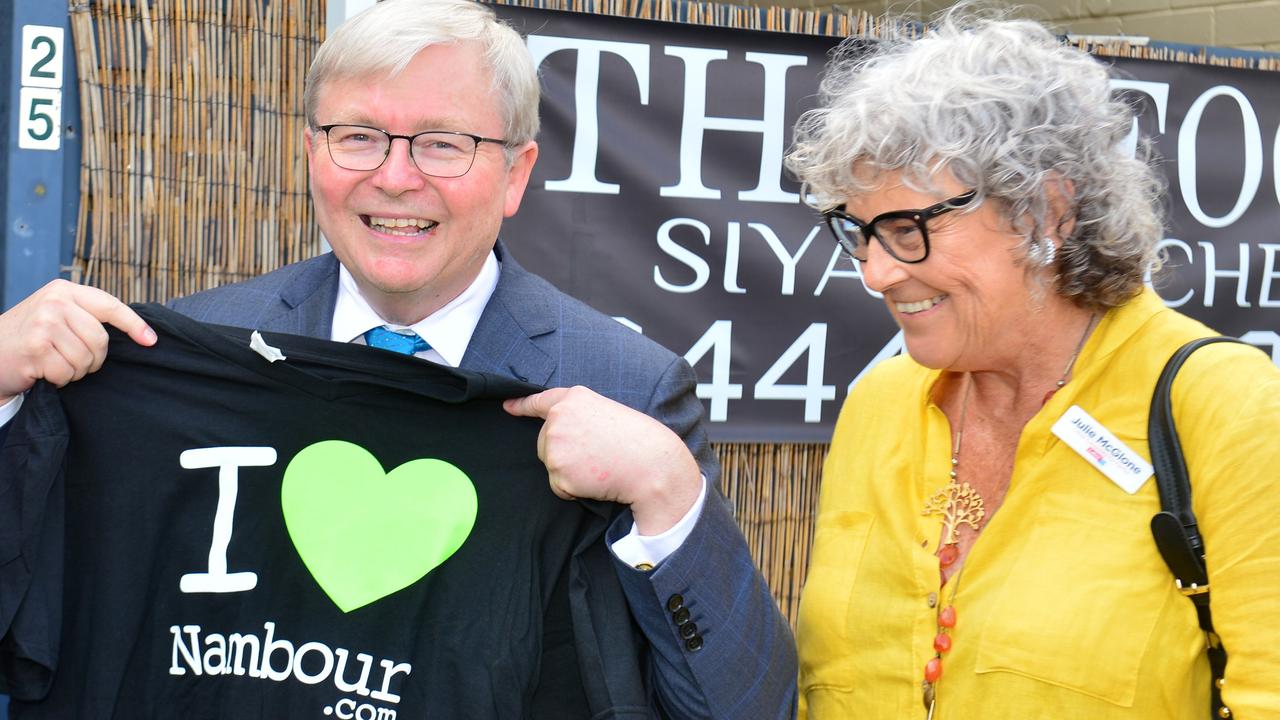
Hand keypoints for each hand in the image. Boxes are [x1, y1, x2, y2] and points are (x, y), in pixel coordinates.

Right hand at [0, 279, 155, 402]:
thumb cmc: (28, 338)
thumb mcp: (56, 314)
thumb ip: (85, 315)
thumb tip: (138, 331)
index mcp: (64, 290)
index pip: (110, 306)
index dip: (134, 325)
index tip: (151, 341)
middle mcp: (54, 301)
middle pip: (101, 339)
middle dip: (94, 359)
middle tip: (74, 361)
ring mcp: (44, 323)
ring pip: (86, 358)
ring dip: (75, 370)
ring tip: (55, 364)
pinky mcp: (35, 347)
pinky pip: (67, 372)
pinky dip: (60, 379)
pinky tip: (43, 372)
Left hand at [504, 386, 701, 534]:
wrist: (650, 465)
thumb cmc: (636, 440)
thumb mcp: (605, 412)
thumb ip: (578, 416)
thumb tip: (558, 436)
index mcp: (573, 398)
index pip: (540, 401)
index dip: (521, 405)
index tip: (507, 407)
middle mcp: (558, 417)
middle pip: (544, 442)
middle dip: (564, 452)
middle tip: (596, 454)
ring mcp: (555, 444)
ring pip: (550, 464)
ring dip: (570, 472)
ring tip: (598, 465)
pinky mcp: (557, 470)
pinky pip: (558, 486)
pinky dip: (573, 489)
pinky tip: (595, 480)